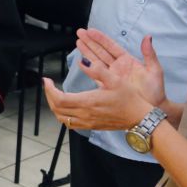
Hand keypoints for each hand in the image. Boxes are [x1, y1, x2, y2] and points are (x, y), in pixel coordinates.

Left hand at [42, 29, 164, 131]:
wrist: (139, 118)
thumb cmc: (129, 99)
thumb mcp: (115, 80)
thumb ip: (98, 70)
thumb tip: (84, 60)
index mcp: (89, 102)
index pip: (60, 99)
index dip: (49, 90)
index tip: (47, 80)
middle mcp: (85, 114)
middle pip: (57, 108)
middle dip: (48, 96)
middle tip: (48, 85)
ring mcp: (87, 122)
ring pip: (61, 118)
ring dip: (54, 106)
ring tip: (54, 95)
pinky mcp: (91, 126)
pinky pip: (70, 124)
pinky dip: (63, 115)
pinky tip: (66, 107)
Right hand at [76, 29, 164, 105]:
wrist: (150, 111)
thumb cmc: (155, 92)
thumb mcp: (154, 71)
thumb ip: (150, 54)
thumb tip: (148, 37)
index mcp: (128, 61)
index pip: (111, 46)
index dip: (101, 39)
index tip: (91, 31)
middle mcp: (118, 67)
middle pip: (101, 51)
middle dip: (90, 42)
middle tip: (80, 32)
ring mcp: (111, 76)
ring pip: (96, 61)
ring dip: (87, 52)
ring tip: (78, 42)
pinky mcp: (107, 86)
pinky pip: (96, 76)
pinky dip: (88, 69)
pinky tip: (81, 62)